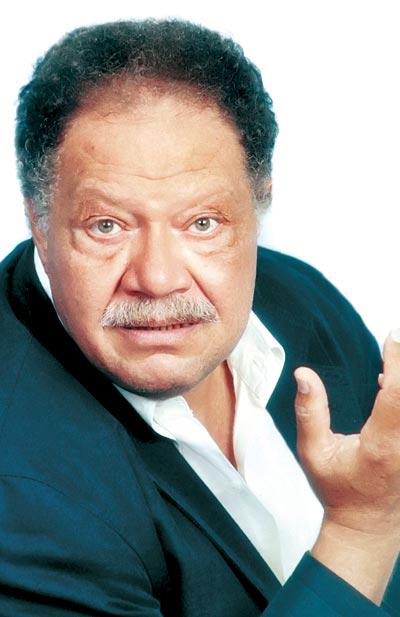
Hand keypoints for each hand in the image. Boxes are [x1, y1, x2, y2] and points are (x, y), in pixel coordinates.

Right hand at [294, 329, 399, 602]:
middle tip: (395, 343)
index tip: (390, 338)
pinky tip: (394, 383)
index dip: (397, 360)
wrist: (366, 525)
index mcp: (381, 444)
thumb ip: (309, 410)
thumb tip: (304, 373)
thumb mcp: (313, 452)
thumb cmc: (337, 489)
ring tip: (393, 359)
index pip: (396, 393)